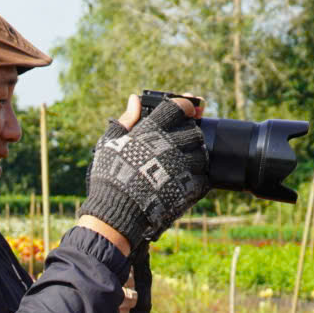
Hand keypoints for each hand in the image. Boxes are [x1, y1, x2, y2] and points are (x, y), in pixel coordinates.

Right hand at [77, 94, 208, 245]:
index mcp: (151, 131)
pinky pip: (204, 176)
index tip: (185, 109)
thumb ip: (125, 120)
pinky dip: (198, 177)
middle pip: (194, 130)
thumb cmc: (109, 177)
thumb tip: (134, 99)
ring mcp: (181, 166)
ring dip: (196, 155)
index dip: (184, 105)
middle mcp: (170, 145)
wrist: (116, 213)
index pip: (177, 107)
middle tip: (181, 141)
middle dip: (190, 132)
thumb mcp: (110, 144)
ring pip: (202, 152)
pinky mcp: (188, 187)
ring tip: (182, 162)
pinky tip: (185, 180)